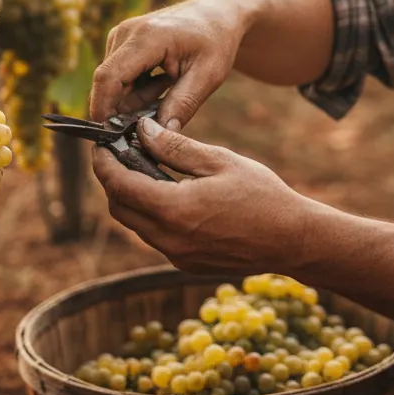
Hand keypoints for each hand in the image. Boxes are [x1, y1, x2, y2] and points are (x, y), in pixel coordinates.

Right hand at [90, 0, 247, 125]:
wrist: (217, 15)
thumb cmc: (216, 41)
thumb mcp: (208, 76)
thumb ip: (183, 104)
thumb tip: (160, 136)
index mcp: (147, 37)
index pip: (109, 77)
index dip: (103, 109)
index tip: (111, 138)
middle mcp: (126, 32)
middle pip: (109, 84)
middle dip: (128, 109)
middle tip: (164, 112)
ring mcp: (120, 35)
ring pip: (115, 84)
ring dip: (138, 99)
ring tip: (172, 87)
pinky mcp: (121, 42)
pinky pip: (120, 77)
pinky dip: (139, 89)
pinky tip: (165, 81)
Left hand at [91, 118, 318, 274]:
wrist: (292, 240)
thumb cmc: (262, 196)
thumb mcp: (219, 161)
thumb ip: (175, 147)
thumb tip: (142, 131)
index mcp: (173, 209)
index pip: (118, 185)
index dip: (104, 163)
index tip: (101, 146)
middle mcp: (168, 238)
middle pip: (120, 208)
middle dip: (114, 181)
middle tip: (123, 155)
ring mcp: (176, 255)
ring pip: (136, 225)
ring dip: (133, 199)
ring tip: (149, 172)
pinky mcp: (186, 263)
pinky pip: (156, 238)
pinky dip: (153, 215)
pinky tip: (173, 196)